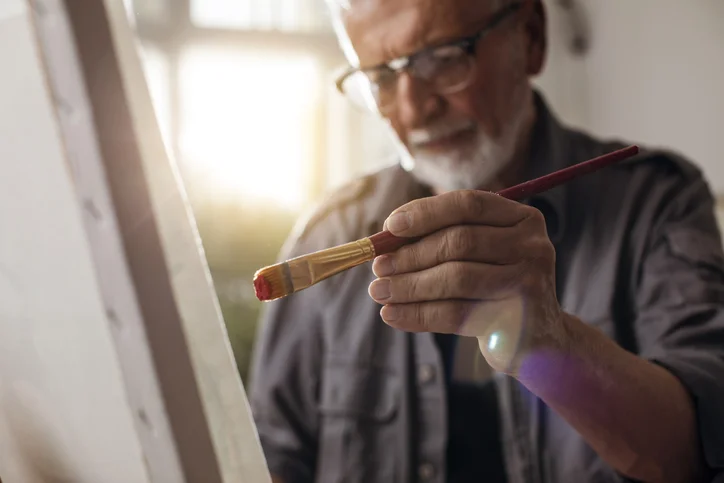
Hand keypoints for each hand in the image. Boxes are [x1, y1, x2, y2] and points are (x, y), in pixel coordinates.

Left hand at [368, 190, 568, 374]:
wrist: (538, 339)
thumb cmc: (495, 288)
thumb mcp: (478, 256)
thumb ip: (442, 240)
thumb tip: (384, 240)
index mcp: (522, 219)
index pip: (468, 204)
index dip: (425, 212)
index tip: (389, 226)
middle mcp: (532, 246)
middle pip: (460, 241)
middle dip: (411, 255)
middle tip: (378, 268)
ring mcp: (529, 283)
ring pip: (456, 278)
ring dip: (409, 286)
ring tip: (379, 292)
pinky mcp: (517, 321)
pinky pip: (457, 314)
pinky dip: (418, 315)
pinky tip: (392, 315)